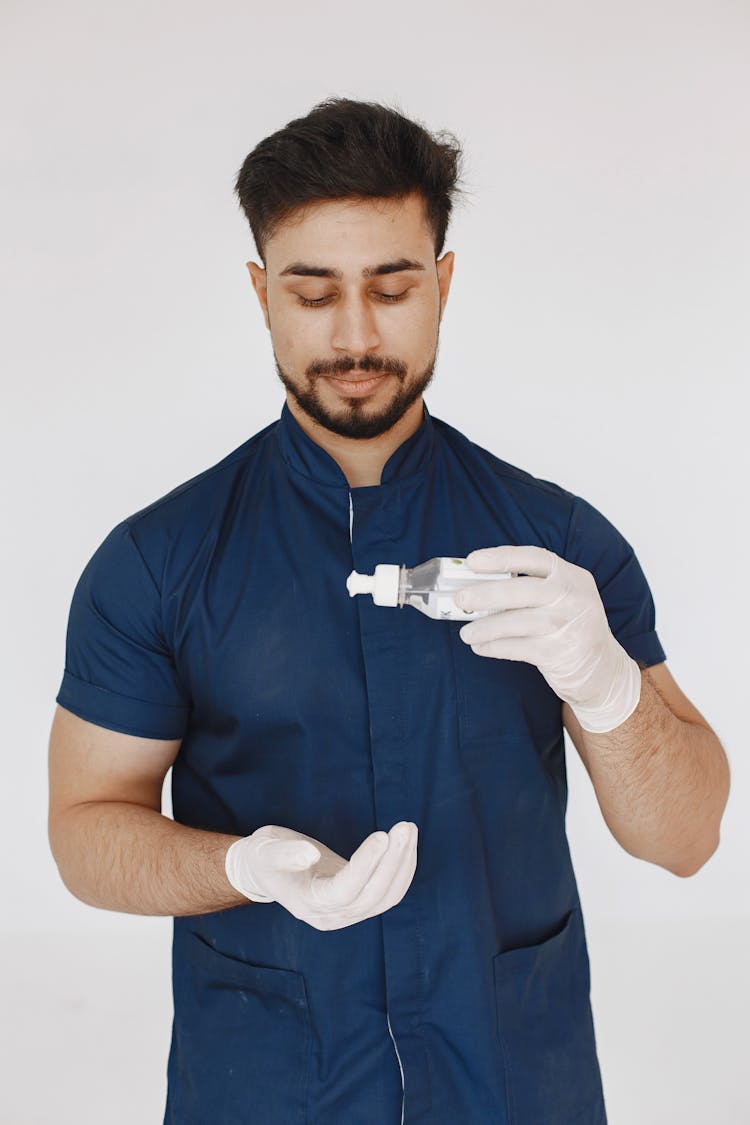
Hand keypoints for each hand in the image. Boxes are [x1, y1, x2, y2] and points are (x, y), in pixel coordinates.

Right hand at [225, 822, 417, 929]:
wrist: (264, 870)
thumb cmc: (263, 856)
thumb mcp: (265, 850)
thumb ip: (284, 854)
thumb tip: (309, 854)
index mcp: (307, 904)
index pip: (345, 890)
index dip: (366, 865)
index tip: (382, 835)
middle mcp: (330, 916)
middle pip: (372, 896)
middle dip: (393, 861)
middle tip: (405, 827)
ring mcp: (346, 913)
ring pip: (385, 897)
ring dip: (402, 864)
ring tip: (408, 829)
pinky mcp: (357, 902)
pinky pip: (387, 893)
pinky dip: (401, 870)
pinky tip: (406, 845)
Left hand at [454, 545, 640, 732]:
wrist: (604, 671)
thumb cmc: (571, 629)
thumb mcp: (562, 600)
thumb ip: (530, 590)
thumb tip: (476, 586)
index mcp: (572, 577)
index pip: (535, 558)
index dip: (502, 558)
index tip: (472, 561)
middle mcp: (574, 597)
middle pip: (523, 590)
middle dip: (486, 594)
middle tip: (460, 598)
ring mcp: (570, 626)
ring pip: (518, 622)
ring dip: (486, 627)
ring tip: (466, 633)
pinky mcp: (561, 653)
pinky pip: (519, 647)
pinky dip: (495, 647)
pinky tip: (480, 646)